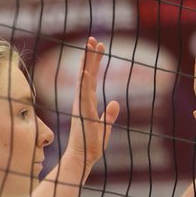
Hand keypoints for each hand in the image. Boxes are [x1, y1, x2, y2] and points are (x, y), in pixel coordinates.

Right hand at [62, 37, 120, 175]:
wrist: (83, 158)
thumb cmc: (92, 146)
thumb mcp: (104, 127)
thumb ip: (109, 115)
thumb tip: (114, 102)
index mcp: (87, 104)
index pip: (91, 79)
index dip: (94, 62)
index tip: (98, 47)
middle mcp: (81, 102)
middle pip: (86, 74)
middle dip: (89, 56)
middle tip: (93, 39)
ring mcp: (81, 106)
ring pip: (84, 79)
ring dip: (87, 62)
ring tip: (90, 46)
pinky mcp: (82, 112)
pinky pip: (83, 93)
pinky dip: (84, 81)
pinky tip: (85, 68)